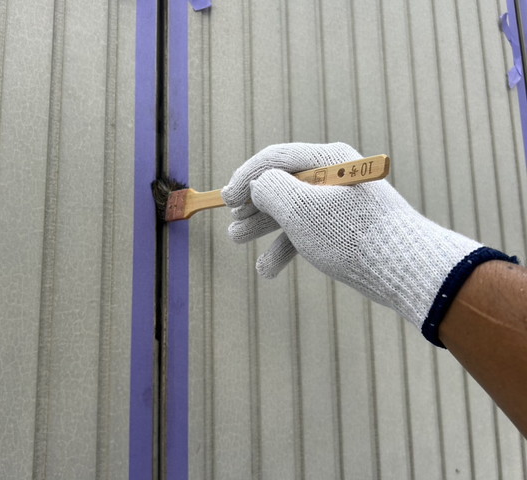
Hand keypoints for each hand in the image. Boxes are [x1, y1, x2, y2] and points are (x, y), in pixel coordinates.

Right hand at [222, 142, 489, 340]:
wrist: (405, 267)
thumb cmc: (351, 234)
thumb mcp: (299, 208)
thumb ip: (269, 189)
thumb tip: (259, 185)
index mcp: (327, 160)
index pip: (276, 159)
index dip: (245, 177)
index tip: (225, 199)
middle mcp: (334, 177)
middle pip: (283, 184)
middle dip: (252, 205)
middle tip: (231, 223)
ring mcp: (341, 204)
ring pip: (293, 210)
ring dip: (263, 226)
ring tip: (238, 241)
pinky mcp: (347, 229)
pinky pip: (309, 232)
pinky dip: (287, 247)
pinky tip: (268, 269)